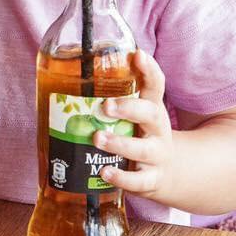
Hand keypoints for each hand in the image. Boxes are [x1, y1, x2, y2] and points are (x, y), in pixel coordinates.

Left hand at [93, 51, 172, 197]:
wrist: (170, 172)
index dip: (148, 69)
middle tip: (105, 105)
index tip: (138, 55)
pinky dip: (122, 177)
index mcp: (151, 107)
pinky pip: (138, 181)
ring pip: (142, 149)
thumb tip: (65, 74)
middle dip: (129, 108)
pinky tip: (104, 172)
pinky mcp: (151, 180)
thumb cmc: (140, 133)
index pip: (155, 84)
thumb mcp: (133, 113)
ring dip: (119, 143)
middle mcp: (157, 129)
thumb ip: (108, 95)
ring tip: (97, 138)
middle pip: (151, 114)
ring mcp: (156, 155)